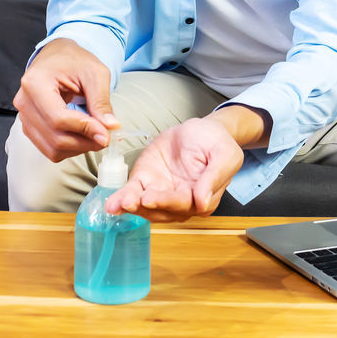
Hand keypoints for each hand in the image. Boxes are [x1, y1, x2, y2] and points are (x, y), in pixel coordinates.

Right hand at [12, 38, 118, 161]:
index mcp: (35, 83)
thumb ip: (101, 101)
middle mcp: (24, 102)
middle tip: (106, 136)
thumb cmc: (74, 60)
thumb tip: (111, 127)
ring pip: (52, 148)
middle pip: (55, 137)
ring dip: (78, 148)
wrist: (58, 56)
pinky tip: (82, 135)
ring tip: (96, 135)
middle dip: (85, 142)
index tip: (107, 133)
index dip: (85, 130)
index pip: (58, 118)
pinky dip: (69, 148)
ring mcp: (24, 116)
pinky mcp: (29, 127)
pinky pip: (49, 149)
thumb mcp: (95, 73)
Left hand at [104, 117, 243, 222]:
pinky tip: (112, 203)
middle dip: (146, 206)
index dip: (167, 202)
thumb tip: (202, 203)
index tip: (151, 198)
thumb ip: (213, 178)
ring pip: (146, 205)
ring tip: (118, 204)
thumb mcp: (224, 154)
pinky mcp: (146, 180)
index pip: (184, 204)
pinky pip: (133, 191)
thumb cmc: (216, 142)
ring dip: (131, 206)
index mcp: (203, 198)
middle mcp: (181, 201)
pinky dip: (122, 198)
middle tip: (132, 201)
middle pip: (163, 208)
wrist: (203, 129)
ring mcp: (162, 192)